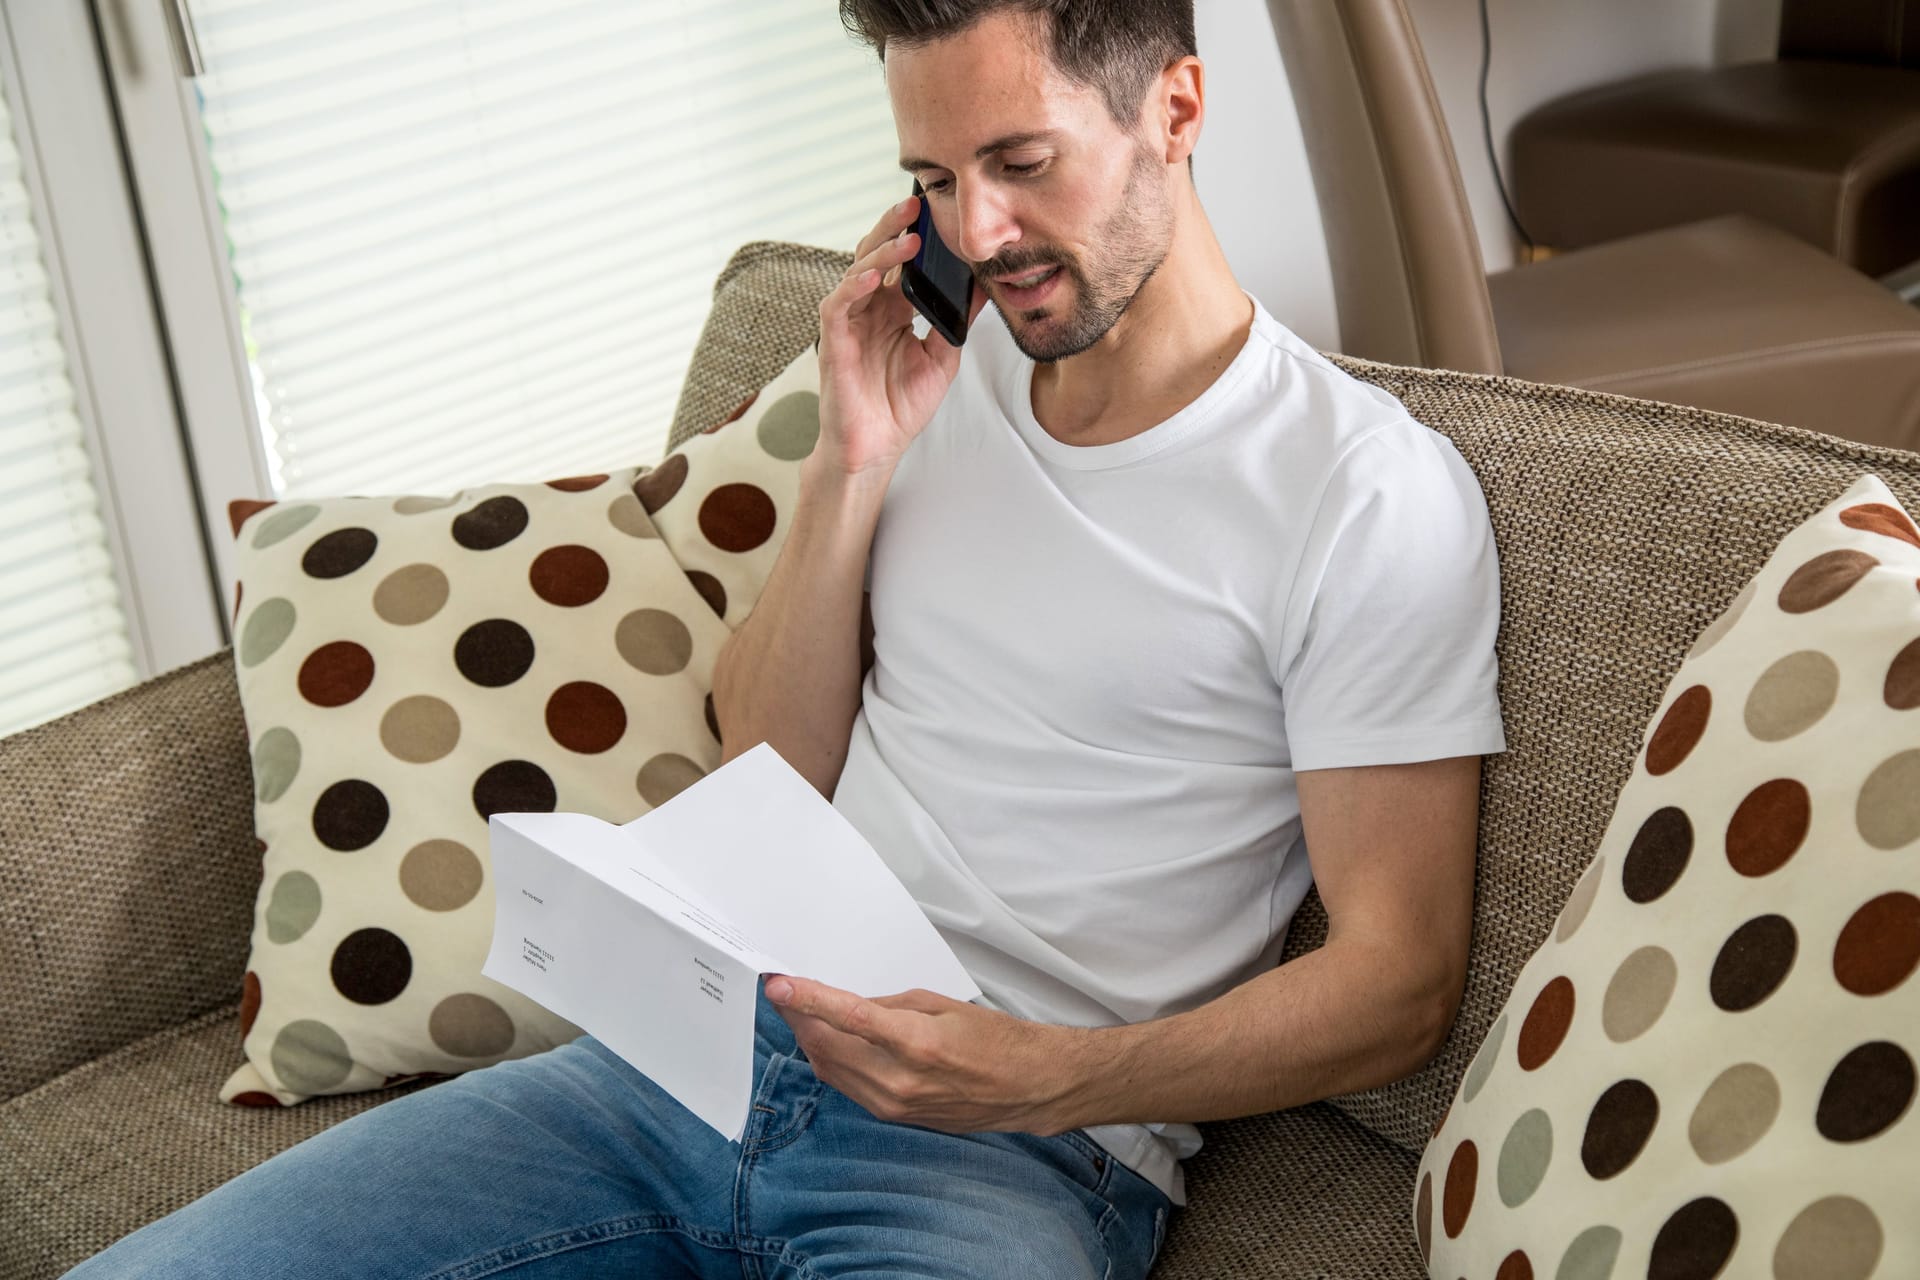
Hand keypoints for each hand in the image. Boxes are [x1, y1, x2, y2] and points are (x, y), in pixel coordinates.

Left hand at [765, 974, 1083, 1134]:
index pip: (848, 1018)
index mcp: (916, 1042)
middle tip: (784, 992)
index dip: (808, 1000)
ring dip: (810, 1039)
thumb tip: (846, 1007)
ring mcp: (894, 1104)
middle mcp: (899, 1080)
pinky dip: (832, 1060)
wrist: (1026, 1088)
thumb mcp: (940, 1004)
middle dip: (800, 1017)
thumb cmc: (994, 1039)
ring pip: (830, 1069)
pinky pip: (847, 1086)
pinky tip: (828, 1041)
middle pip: (827, 1046)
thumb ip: (887, 1005)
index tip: (778, 985)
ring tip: (800, 1012)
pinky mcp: (894, 1117)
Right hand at [811, 195, 989, 481]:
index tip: (939, 212)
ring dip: (881, 252)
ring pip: (857, 271)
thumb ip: (956, 320)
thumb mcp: (943, 356)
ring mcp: (849, 323)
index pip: (902, 261)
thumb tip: (984, 287)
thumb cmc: (901, 405)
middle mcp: (868, 309)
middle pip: (876, 254)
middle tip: (919, 205)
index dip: (917, 236)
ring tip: (909, 237)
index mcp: (892, 309)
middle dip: (895, 227)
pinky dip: (854, 287)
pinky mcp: (833, 342)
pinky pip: (838, 305)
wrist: (876, 446)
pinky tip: (875, 276)